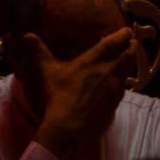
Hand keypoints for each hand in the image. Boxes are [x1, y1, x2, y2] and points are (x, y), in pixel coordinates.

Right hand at [27, 26, 134, 159]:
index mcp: (93, 60)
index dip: (124, 34)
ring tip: (128, 58)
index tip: (127, 30)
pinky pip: (124, 87)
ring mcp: (114, 87)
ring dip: (130, 62)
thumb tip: (27, 36)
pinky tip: (118, 82)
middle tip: (132, 42)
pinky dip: (123, 81)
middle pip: (129, 53)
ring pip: (129, 69)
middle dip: (132, 46)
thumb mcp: (48, 71)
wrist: (67, 128)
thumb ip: (40, 51)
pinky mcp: (115, 102)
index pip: (115, 41)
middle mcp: (108, 71)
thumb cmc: (57, 98)